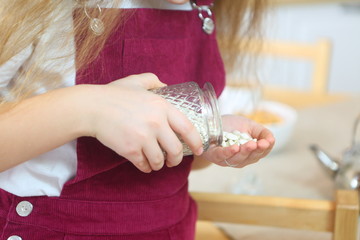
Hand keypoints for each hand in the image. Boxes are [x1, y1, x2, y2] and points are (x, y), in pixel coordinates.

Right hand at [82, 73, 203, 172]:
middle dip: (176, 160)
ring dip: (159, 165)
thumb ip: (153, 81)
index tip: (199, 149)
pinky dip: (145, 167)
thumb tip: (166, 86)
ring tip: (156, 163)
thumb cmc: (113, 94)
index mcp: (162, 107)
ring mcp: (143, 138)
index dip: (196, 142)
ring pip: (160, 161)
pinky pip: (143, 164)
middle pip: (176, 150)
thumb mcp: (136, 81)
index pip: (187, 128)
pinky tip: (144, 165)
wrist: (92, 107)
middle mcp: (156, 123)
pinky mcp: (130, 150)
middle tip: (173, 161)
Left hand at [200, 114, 274, 167]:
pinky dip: (228, 153)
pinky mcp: (214, 156)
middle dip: (255, 150)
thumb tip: (272, 140)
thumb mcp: (250, 126)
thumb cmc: (230, 125)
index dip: (265, 148)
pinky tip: (235, 147)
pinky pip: (221, 156)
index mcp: (250, 153)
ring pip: (237, 159)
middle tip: (260, 143)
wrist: (210, 121)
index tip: (267, 142)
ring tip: (250, 144)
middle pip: (250, 158)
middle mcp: (239, 159)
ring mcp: (226, 159)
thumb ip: (262, 132)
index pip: (261, 153)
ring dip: (244, 152)